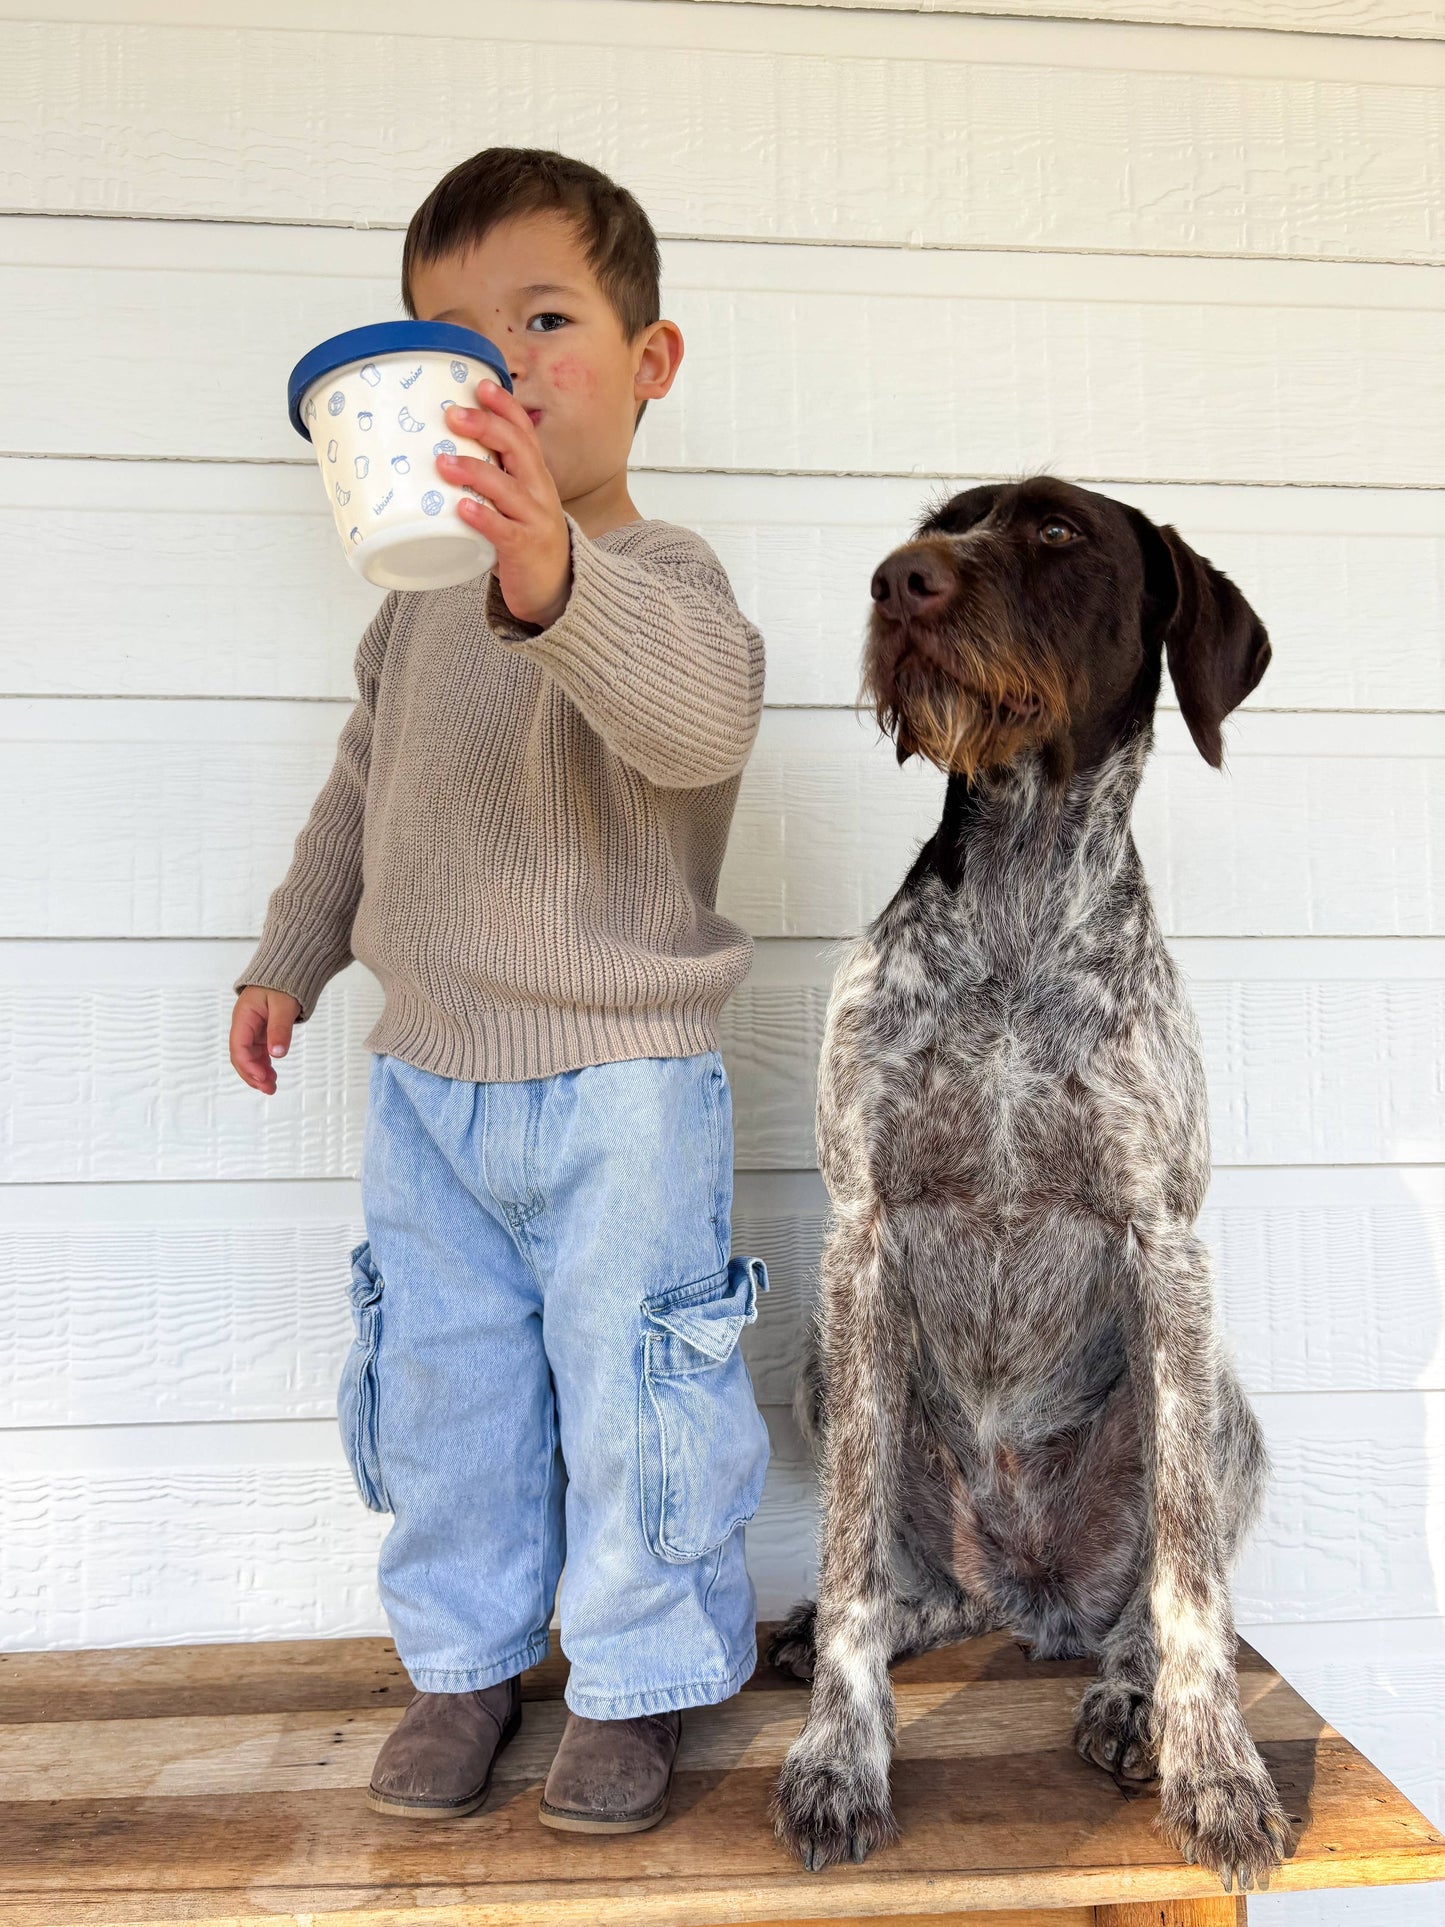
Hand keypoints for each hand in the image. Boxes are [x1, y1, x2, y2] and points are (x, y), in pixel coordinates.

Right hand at [229, 985, 300, 1095]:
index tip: (262, 1077)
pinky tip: (271, 1077)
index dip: (248, 1065)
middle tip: (268, 1089)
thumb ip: (280, 1028)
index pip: (239, 1046)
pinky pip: (259, 1053)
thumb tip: (277, 1053)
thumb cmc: (282, 982)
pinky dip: (264, 1066)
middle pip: (241, 1056)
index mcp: (244, 1017)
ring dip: (258, 1073)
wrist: (287, 969)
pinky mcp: (261, 1033)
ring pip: (250, 1057)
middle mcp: (244, 1026)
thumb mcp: (283, 1005)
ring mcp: (252, 1030)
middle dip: (252, 1075)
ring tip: (271, 1088)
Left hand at [435, 382, 571, 627]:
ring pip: (507, 488)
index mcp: (535, 476)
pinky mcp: (524, 549)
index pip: (524, 431)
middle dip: (486, 427)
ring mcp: (534, 520)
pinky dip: (483, 517)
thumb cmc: (526, 540)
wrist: (556, 589)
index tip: (480, 385)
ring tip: (443, 463)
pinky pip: (503, 530)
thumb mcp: (515, 501)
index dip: (505, 406)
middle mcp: (539, 492)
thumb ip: (492, 477)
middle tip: (452, 415)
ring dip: (474, 471)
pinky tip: (463, 509)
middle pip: (518, 449)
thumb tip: (440, 451)